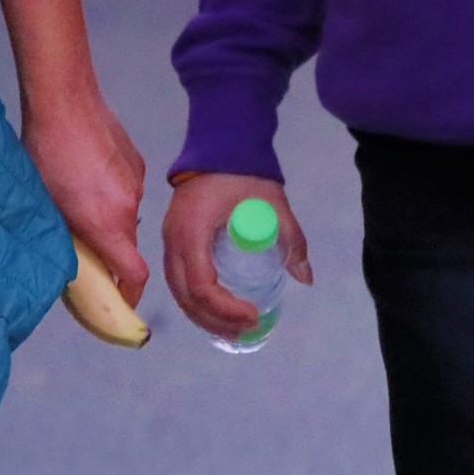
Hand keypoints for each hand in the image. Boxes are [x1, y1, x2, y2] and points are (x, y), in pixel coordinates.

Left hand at [25, 97, 149, 307]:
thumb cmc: (45, 156)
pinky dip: (111, 193)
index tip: (118, 301)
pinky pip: (127, 189)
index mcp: (108, 224)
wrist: (65, 101)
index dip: (130, 294)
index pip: (135, 273)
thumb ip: (64, 238)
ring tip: (77, 199)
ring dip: (107, 218)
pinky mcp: (136, 160)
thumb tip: (69, 260)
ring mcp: (136, 181)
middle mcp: (130, 206)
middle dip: (108, 251)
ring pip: (125, 214)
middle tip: (80, 244)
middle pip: (127, 243)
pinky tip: (86, 173)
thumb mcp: (46, 206)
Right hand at [163, 172, 312, 341]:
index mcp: (192, 232)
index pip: (201, 284)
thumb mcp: (273, 203)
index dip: (225, 308)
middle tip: (245, 332)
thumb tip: (305, 277)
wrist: (219, 142)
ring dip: (202, 315)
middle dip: (214, 320)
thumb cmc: (244, 172)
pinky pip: (178, 279)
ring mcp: (168, 239)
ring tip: (232, 330)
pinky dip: (195, 300)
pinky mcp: (172, 238)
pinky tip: (215, 311)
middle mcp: (172, 240)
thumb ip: (290, 239)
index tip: (252, 314)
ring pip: (178, 291)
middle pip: (185, 295)